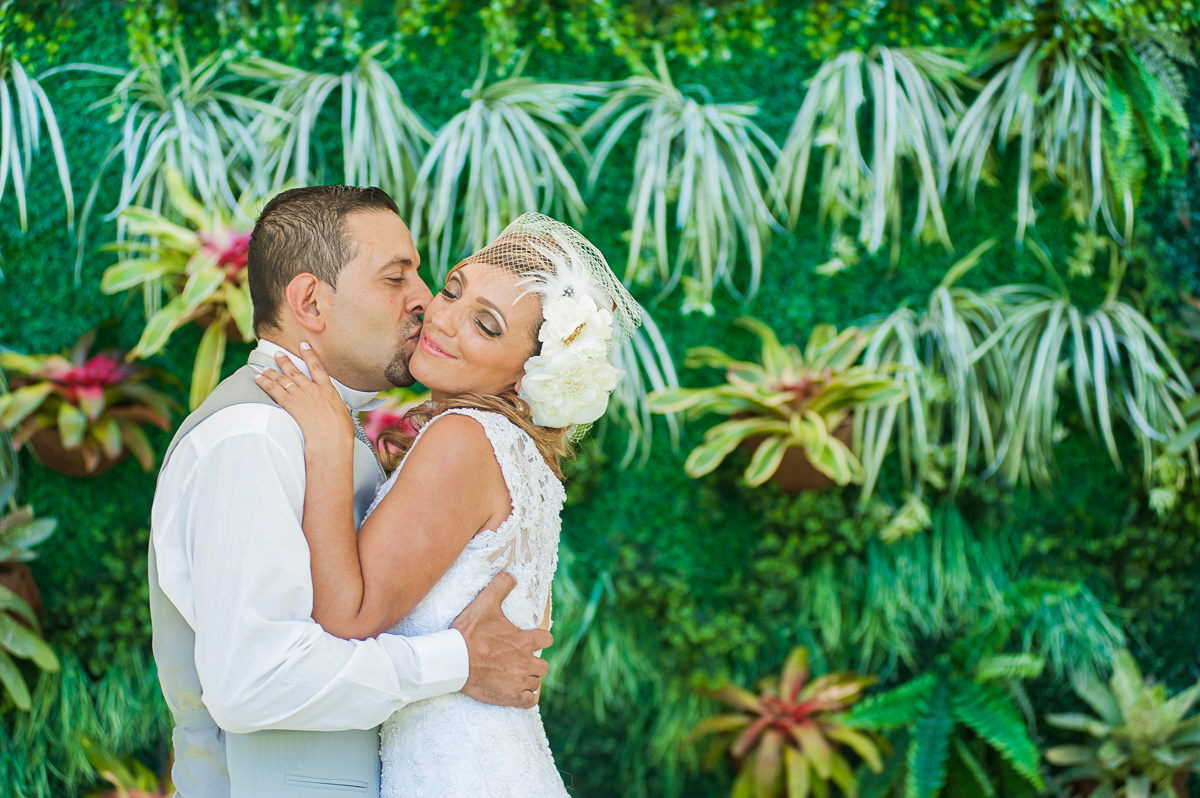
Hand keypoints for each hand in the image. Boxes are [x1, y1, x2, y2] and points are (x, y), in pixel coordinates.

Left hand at [255, 345, 355, 457]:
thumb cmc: (341, 433)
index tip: (304, 346)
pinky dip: (265, 383)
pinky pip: (274, 390)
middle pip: (296, 371)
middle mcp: (313, 389)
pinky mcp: (290, 404)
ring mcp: (301, 395)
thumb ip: (340, 409)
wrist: (330, 440)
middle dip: (285, 361)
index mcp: (328, 390)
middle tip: (278, 353)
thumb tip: (342, 410)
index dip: (309, 355)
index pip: (317, 367)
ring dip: (272, 372)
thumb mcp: (345, 416)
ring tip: (264, 367)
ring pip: (283, 379)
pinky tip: (258, 379)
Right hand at [452, 573, 552, 708]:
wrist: (452, 661)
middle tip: (519, 661)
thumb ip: (499, 587)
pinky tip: (518, 691)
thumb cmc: (468, 633)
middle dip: (534, 662)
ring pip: (536, 681)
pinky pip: (531, 700)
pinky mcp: (511, 697)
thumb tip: (510, 574)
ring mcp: (519, 681)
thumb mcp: (484, 604)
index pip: (547, 639)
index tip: (530, 641)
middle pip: (544, 665)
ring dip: (529, 679)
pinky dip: (527, 697)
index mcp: (525, 640)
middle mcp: (526, 662)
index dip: (540, 639)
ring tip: (515, 675)